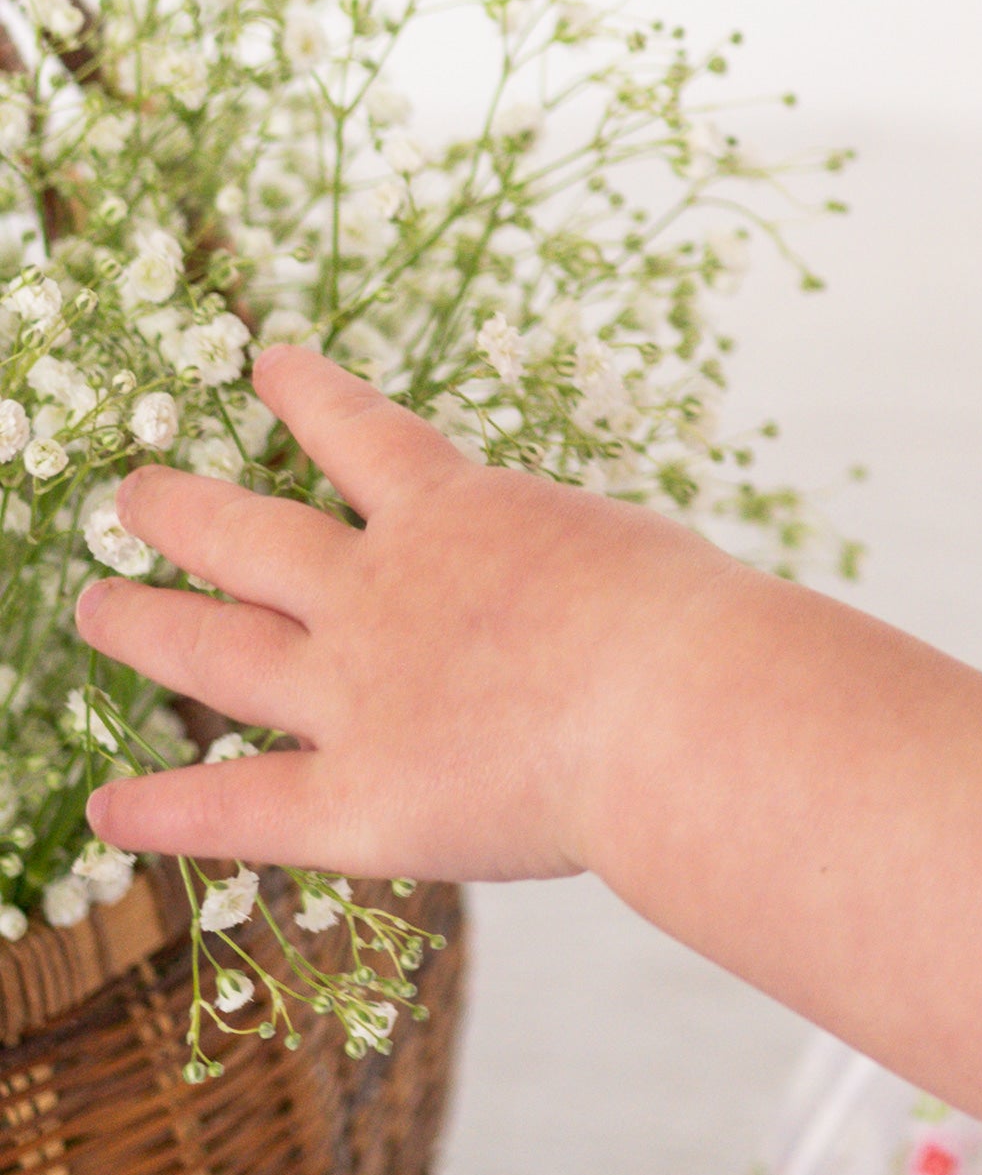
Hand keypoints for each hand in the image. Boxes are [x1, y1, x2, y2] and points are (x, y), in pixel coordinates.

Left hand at [76, 345, 735, 888]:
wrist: (679, 708)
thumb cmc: (694, 626)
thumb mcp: (630, 557)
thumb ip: (568, 575)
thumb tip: (570, 610)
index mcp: (458, 515)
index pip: (361, 432)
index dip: (310, 393)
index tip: (266, 362)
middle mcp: (380, 594)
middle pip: (250, 538)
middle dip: (181, 512)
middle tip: (127, 495)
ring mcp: (356, 695)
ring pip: (219, 650)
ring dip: (144, 626)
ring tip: (93, 608)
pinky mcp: (359, 801)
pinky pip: (241, 808)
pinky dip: (167, 811)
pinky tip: (104, 807)